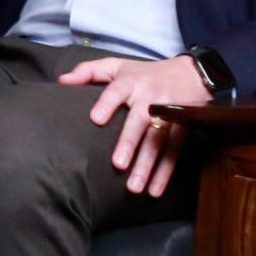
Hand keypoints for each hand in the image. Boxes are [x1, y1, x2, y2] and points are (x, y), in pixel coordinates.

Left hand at [57, 54, 211, 197]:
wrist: (192, 74)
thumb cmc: (145, 73)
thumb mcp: (117, 65)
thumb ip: (89, 71)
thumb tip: (63, 81)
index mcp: (131, 83)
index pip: (116, 92)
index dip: (106, 104)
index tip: (96, 119)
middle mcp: (150, 98)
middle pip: (140, 122)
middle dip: (130, 143)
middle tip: (118, 165)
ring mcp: (169, 114)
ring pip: (159, 141)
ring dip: (148, 165)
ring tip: (135, 187)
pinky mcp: (183, 127)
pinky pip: (174, 151)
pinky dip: (165, 172)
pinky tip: (155, 189)